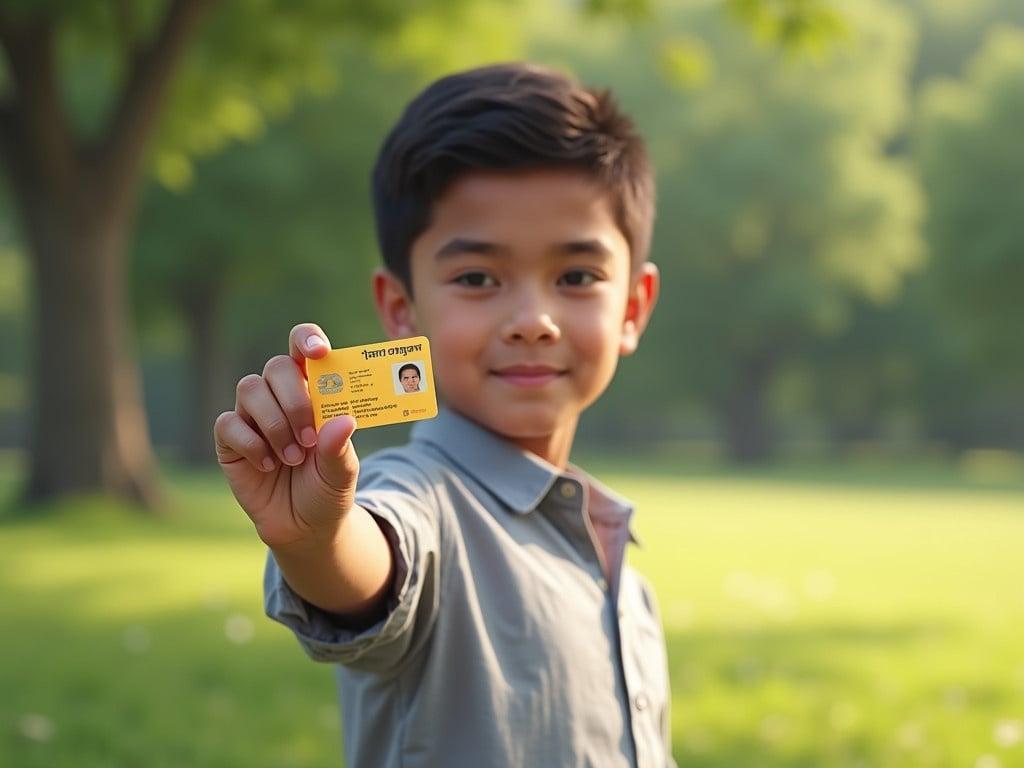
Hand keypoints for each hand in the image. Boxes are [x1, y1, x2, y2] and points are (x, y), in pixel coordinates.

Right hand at [214, 323, 359, 551]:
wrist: (305, 527)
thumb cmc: (327, 487)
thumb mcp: (343, 472)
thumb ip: (340, 448)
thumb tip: (345, 420)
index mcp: (313, 391)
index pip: (303, 348)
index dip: (307, 339)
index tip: (319, 351)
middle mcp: (280, 396)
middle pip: (276, 366)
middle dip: (294, 398)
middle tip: (310, 437)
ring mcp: (252, 415)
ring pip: (249, 388)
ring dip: (274, 423)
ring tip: (293, 457)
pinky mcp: (229, 439)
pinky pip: (228, 423)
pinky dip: (251, 443)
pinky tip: (268, 464)